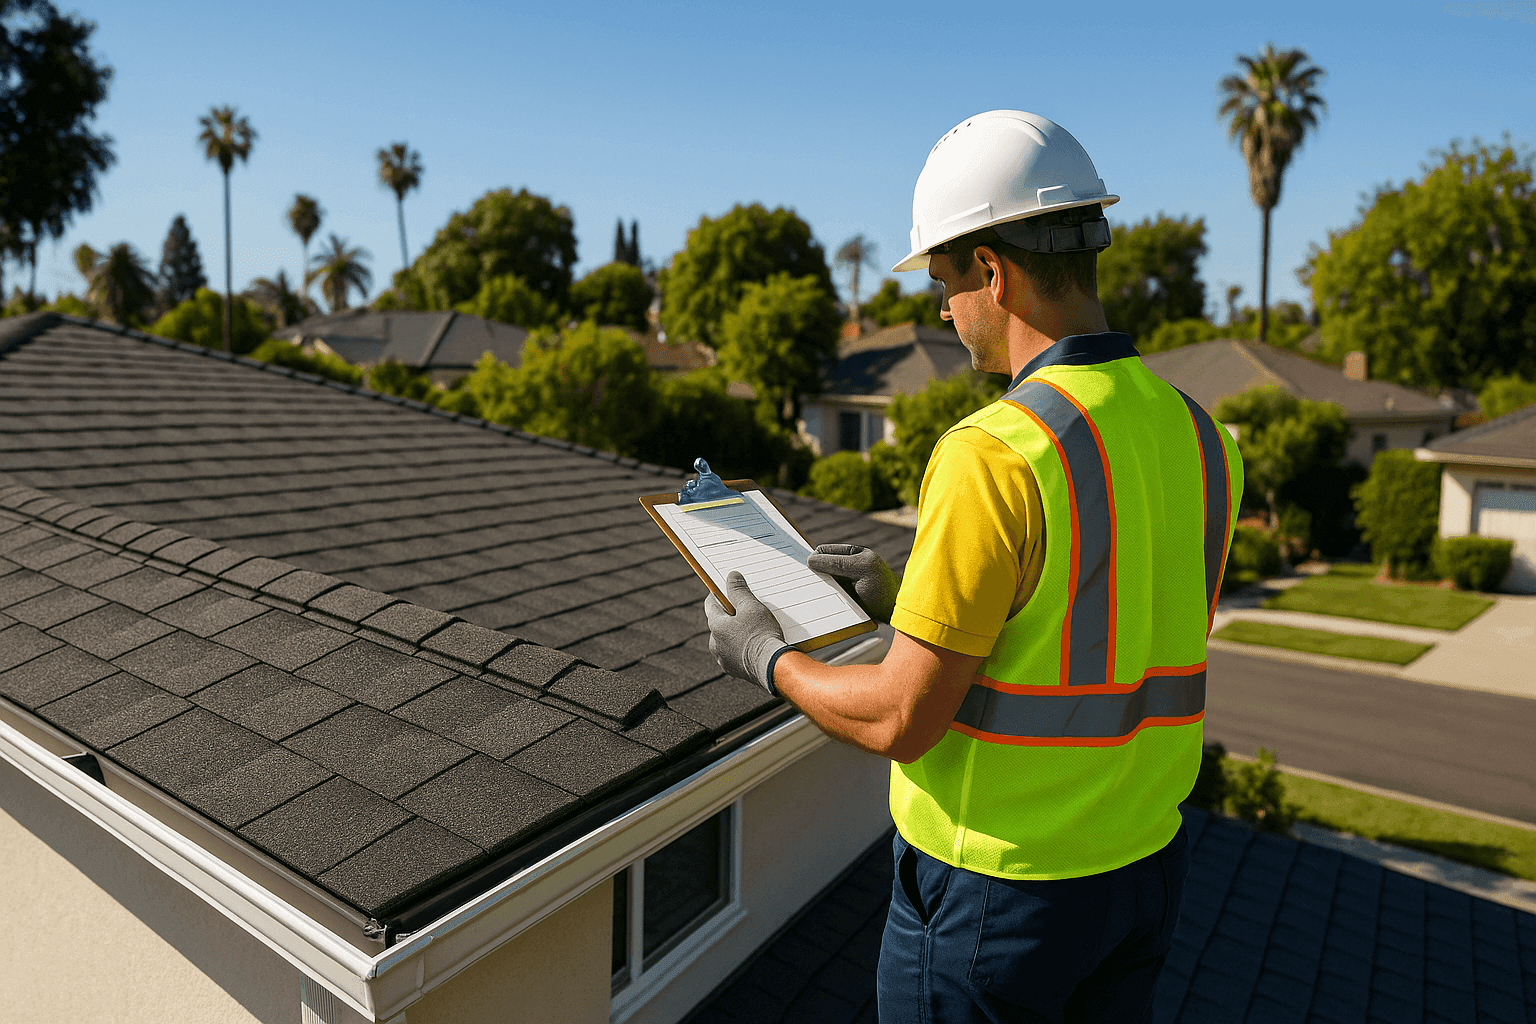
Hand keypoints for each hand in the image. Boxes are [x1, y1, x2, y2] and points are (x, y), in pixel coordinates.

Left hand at [704, 571, 791, 694]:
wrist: (773, 667)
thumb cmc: (762, 634)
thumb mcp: (751, 606)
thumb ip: (739, 590)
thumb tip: (731, 576)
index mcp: (716, 626)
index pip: (711, 604)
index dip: (719, 593)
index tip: (728, 588)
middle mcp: (715, 644)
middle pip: (720, 623)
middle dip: (731, 615)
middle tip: (748, 609)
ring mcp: (724, 659)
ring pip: (728, 639)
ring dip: (737, 632)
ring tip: (756, 628)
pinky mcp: (735, 671)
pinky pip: (736, 654)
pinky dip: (743, 647)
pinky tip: (757, 644)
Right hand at [806, 543, 898, 622]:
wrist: (893, 612)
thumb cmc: (882, 587)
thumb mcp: (862, 569)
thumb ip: (837, 563)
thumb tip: (810, 560)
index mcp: (849, 554)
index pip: (822, 552)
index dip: (813, 559)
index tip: (806, 569)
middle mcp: (842, 568)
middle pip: (818, 567)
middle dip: (812, 575)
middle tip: (806, 584)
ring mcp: (839, 584)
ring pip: (818, 583)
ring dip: (816, 589)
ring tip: (815, 596)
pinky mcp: (838, 600)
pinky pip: (822, 598)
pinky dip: (819, 600)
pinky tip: (820, 604)